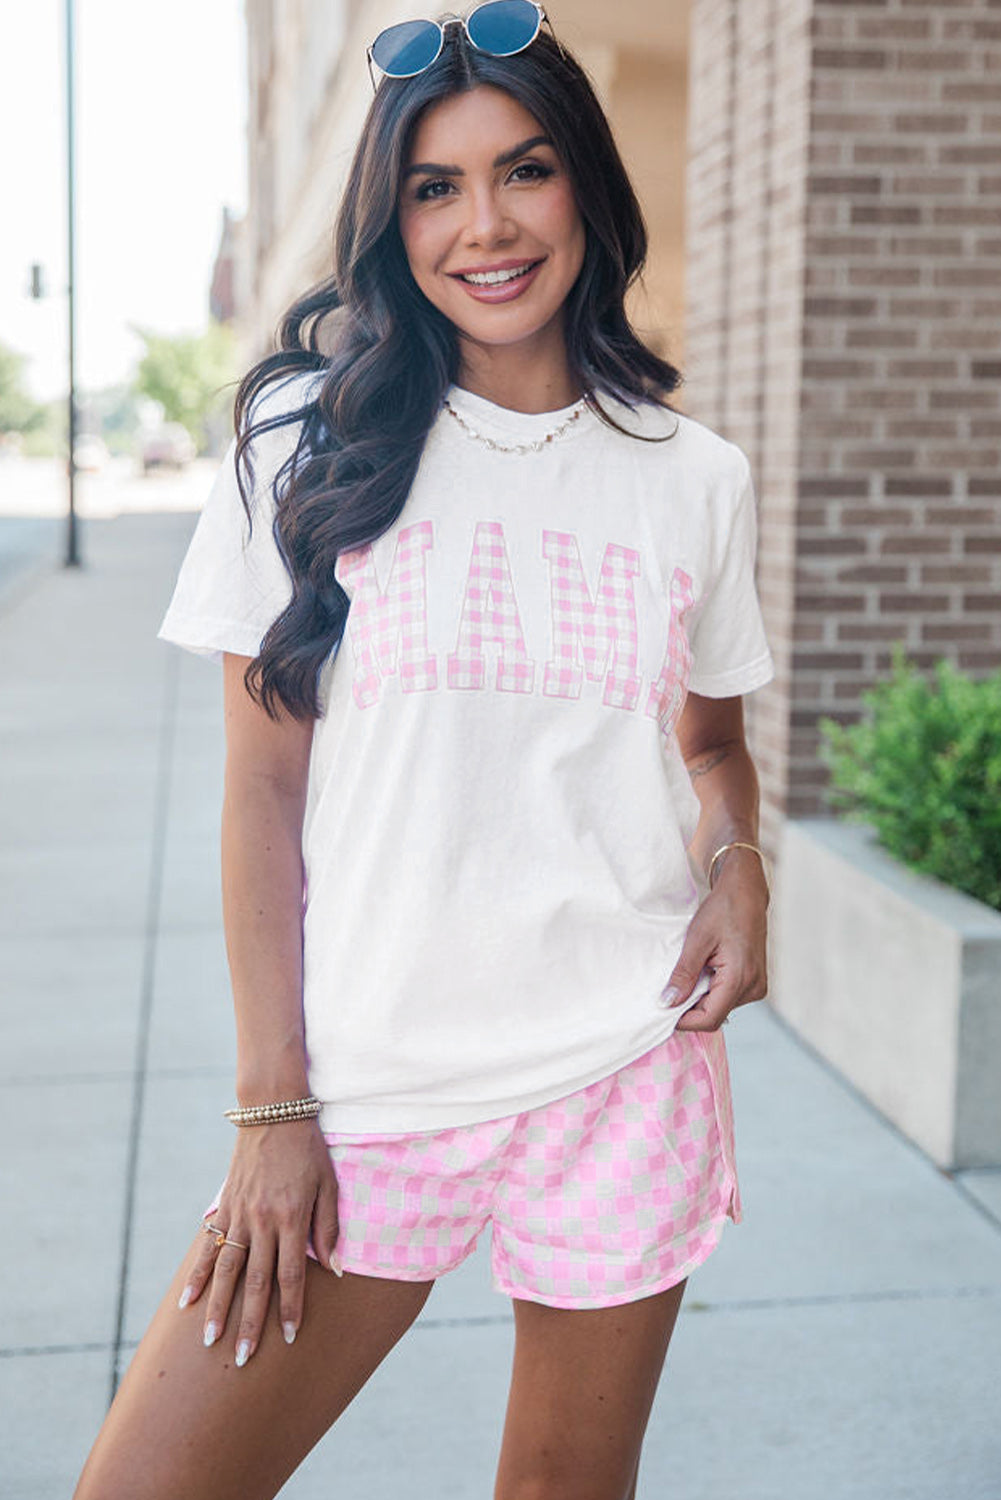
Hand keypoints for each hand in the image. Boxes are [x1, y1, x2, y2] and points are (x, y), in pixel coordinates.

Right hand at [176, 1117, 340, 1364]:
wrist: (273, 1111)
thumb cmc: (309, 1149)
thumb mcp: (329, 1184)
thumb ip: (330, 1228)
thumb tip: (335, 1270)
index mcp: (293, 1217)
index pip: (292, 1274)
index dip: (291, 1308)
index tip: (290, 1338)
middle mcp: (263, 1220)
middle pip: (256, 1281)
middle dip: (251, 1322)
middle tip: (243, 1359)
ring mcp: (240, 1214)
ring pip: (228, 1270)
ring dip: (219, 1308)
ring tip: (211, 1341)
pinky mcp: (225, 1206)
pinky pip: (210, 1246)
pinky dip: (199, 1275)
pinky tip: (187, 1302)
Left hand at [660, 852, 768, 1030]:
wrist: (746, 892)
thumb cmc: (723, 909)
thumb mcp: (697, 939)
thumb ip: (684, 974)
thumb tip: (668, 1003)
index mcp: (740, 977)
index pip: (709, 1018)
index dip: (684, 1020)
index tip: (663, 1009)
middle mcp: (753, 987)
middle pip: (714, 1015)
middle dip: (690, 1008)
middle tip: (671, 988)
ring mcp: (757, 986)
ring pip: (721, 1007)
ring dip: (700, 998)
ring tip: (690, 973)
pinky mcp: (755, 982)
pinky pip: (728, 997)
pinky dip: (711, 991)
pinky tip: (704, 971)